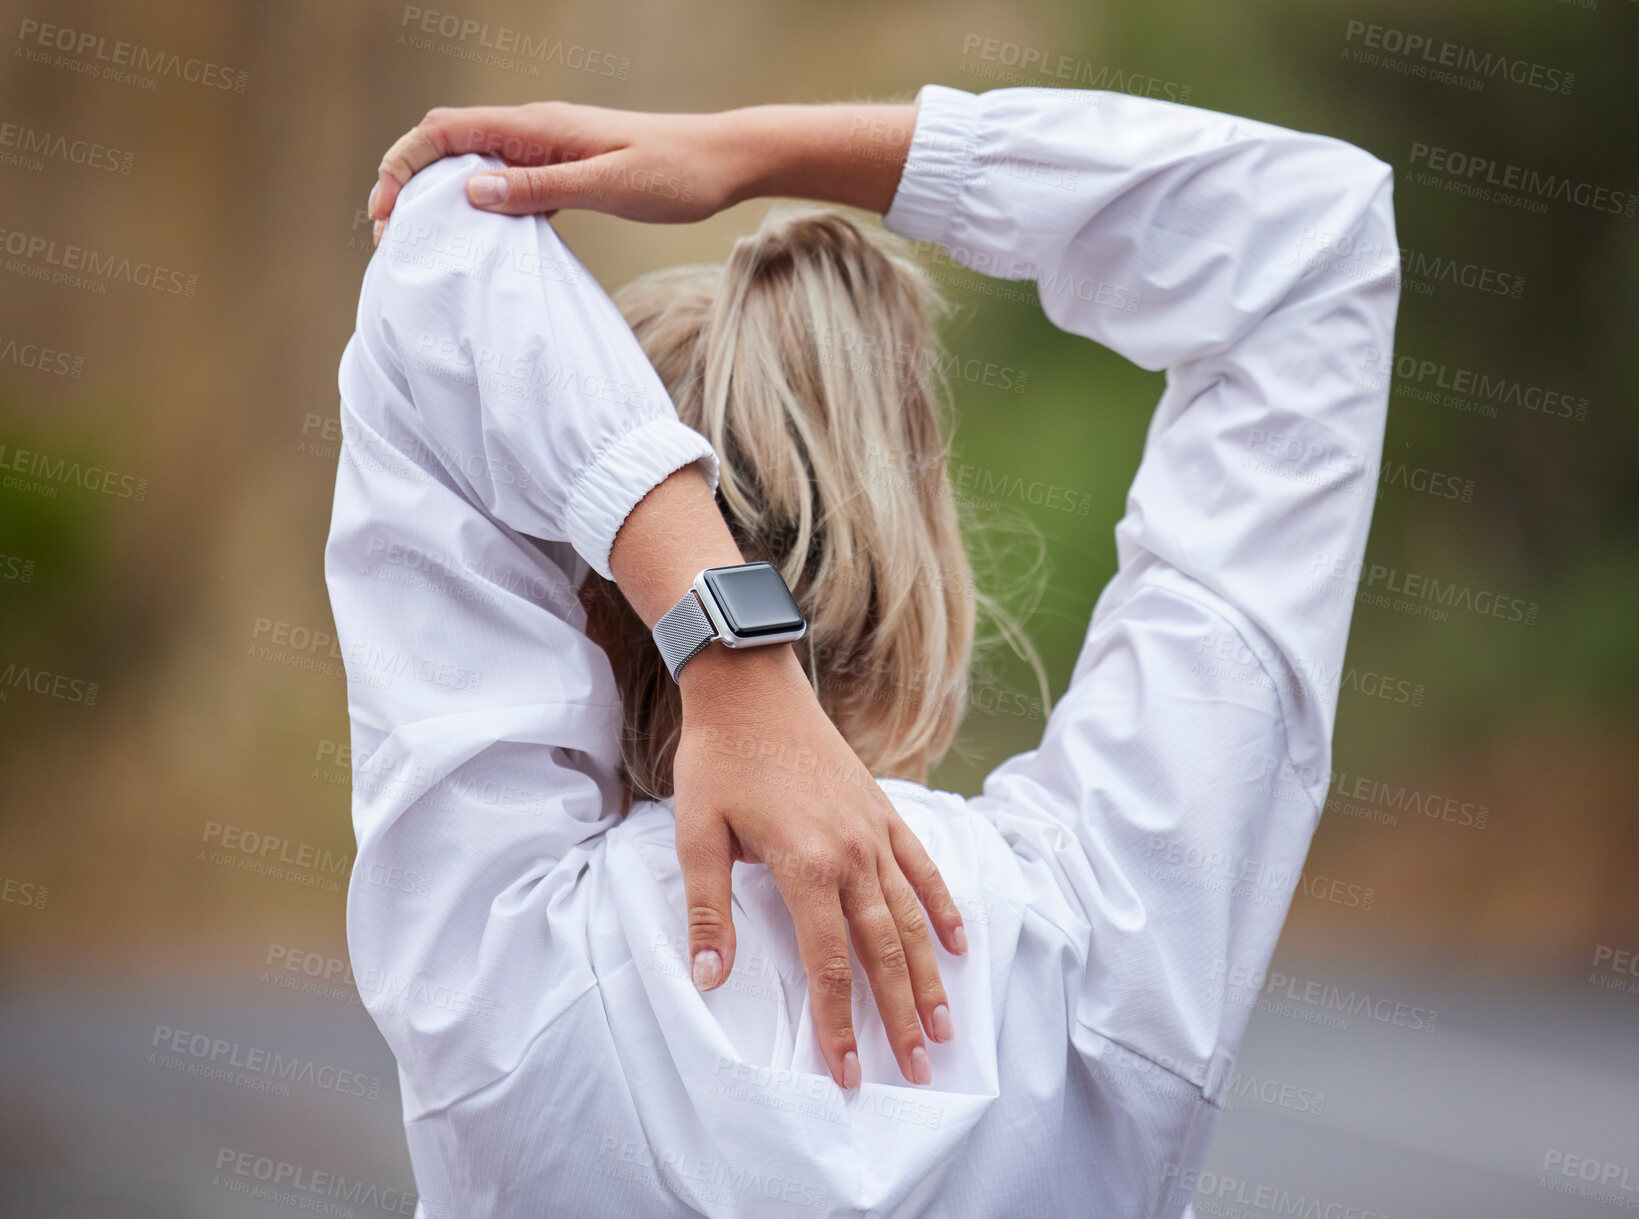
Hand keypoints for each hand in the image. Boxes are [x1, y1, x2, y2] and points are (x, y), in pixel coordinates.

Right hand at [367, 99, 917, 239]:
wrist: (725, 161)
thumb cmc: (675, 172)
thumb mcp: (607, 185)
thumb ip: (540, 189)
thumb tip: (471, 193)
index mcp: (537, 127)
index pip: (446, 132)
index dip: (404, 166)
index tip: (383, 212)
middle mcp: (536, 130)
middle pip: (449, 145)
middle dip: (410, 182)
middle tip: (389, 236)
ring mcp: (550, 149)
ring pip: (475, 166)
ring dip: (442, 199)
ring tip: (422, 244)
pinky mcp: (566, 169)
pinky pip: (508, 184)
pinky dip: (481, 208)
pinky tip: (480, 242)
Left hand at [673, 644, 965, 1090]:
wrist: (751, 686)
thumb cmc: (719, 758)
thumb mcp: (696, 833)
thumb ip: (709, 911)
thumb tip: (709, 980)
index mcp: (805, 864)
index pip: (828, 963)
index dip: (839, 1023)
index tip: (847, 1074)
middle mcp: (852, 853)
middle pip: (883, 951)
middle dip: (898, 1016)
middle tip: (918, 1072)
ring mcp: (874, 831)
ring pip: (911, 918)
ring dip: (929, 976)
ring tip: (945, 1027)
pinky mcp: (883, 810)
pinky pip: (923, 867)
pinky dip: (943, 908)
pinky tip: (958, 944)